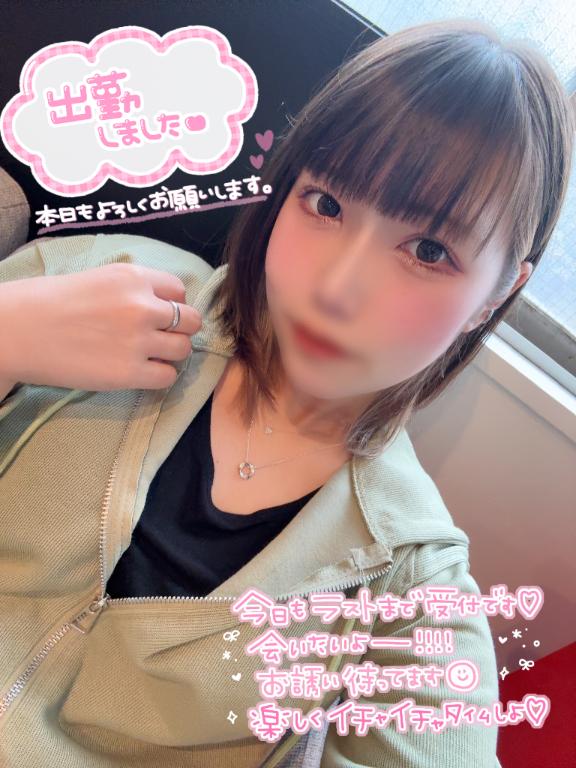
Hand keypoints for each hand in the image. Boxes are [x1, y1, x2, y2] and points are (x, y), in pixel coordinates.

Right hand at [1, 262, 202, 391]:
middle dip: (179, 330)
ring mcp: (138, 341)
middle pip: (190, 321)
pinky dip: (159, 376)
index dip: (172, 304)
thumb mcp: (99, 277)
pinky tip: (140, 371)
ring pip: (183, 350)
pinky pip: (168, 377)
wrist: (18, 331)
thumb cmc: (51, 302)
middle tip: (159, 337)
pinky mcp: (129, 372)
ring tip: (148, 355)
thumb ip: (134, 288)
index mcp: (134, 278)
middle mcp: (143, 307)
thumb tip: (166, 305)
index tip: (159, 314)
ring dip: (170, 354)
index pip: (180, 291)